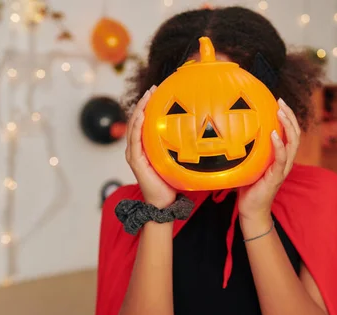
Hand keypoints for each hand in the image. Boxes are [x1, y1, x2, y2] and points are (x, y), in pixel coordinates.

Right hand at [125, 86, 175, 207]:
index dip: (149, 106)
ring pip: (134, 126)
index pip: (145, 122)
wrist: (164, 204)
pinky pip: (135, 140)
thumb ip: (182, 147)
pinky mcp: (135, 161)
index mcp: (145, 147)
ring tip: (147, 96)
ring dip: (140, 109)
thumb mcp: (178, 160)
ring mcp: (134, 154)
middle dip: (144, 103)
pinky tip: (142, 115)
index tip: (158, 92)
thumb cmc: (171, 183)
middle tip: (153, 88)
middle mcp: (137, 149)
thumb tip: (202, 134)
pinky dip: (137, 126)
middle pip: (137, 120)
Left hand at [238, 98, 300, 225]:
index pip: (290, 133)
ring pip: (292, 143)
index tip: (279, 102)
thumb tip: (232, 131)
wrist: (251, 210)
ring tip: (280, 112)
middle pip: (295, 134)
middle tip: (281, 102)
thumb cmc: (249, 187)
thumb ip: (249, 149)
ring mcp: (282, 169)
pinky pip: (281, 159)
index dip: (288, 117)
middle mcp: (285, 161)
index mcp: (280, 157)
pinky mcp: (276, 177)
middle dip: (290, 116)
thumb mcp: (249, 163)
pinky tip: (275, 134)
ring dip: (287, 126)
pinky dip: (279, 145)